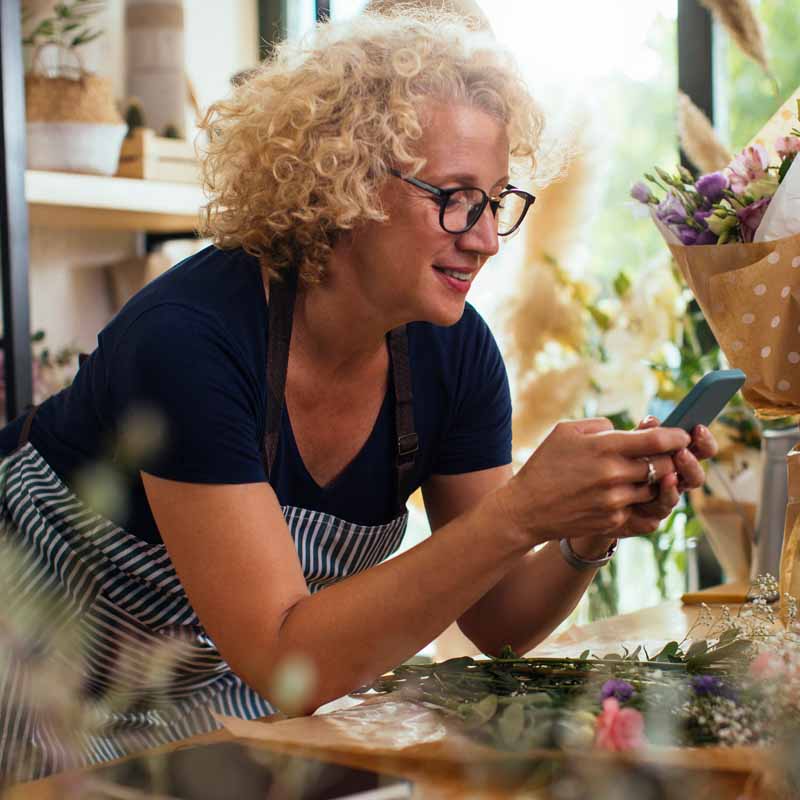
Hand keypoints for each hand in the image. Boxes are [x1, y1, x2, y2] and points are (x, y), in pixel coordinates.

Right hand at [497, 418, 690, 546]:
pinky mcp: (613, 522)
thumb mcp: (565, 431)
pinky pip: (642, 510)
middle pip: (664, 465)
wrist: (526, 509)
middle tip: (667, 453)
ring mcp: (615, 502)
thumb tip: (626, 431)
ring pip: (656, 489)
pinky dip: (640, 500)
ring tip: (643, 473)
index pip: (657, 440)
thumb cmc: (544, 464)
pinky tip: (629, 494)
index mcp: (604, 448)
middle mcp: (614, 475)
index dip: (677, 436)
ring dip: (656, 481)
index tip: (683, 435)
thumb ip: (600, 425)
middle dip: (671, 458)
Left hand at [619, 416, 718, 535]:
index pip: (698, 451)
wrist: (589, 496)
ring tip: (668, 476)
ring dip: (673, 487)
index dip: (703, 441)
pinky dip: (656, 504)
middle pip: (694, 477)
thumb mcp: (623, 445)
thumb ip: (640, 435)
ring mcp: (659, 503)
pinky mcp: (644, 521)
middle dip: (691, 465)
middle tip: (681, 453)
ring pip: (675, 499)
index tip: (698, 428)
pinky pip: (655, 518)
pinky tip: (650, 497)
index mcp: (672, 460)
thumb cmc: (609, 463)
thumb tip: (651, 421)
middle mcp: (671, 483)